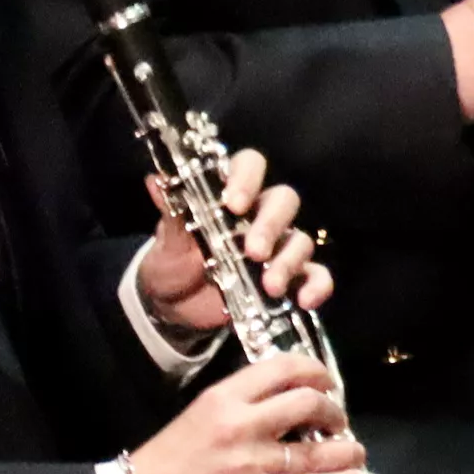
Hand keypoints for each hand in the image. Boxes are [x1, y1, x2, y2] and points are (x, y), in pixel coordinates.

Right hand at [125, 353, 364, 473]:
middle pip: (306, 404)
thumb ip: (244, 404)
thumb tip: (288, 402)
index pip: (281, 369)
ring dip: (346, 449)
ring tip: (356, 451)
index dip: (314, 371)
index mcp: (224, 397)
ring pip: (316, 450)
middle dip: (332, 409)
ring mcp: (252, 461)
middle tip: (338, 417)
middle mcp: (242, 424)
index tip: (327, 381)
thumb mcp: (202, 413)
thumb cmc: (170, 456)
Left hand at [136, 146, 330, 334]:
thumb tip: (156, 180)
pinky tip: (305, 300)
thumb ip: (171, 214)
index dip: (247, 179)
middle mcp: (260, 215)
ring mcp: (278, 247)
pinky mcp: (289, 278)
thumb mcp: (167, 242)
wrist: (173, 307)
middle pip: (284, 201)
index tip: (234, 204)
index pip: (250, 166)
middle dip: (271, 225)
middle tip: (254, 251)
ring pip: (301, 240)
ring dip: (289, 261)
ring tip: (270, 286)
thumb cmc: (171, 263)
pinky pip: (316, 275)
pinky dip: (318, 285)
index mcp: (231, 196)